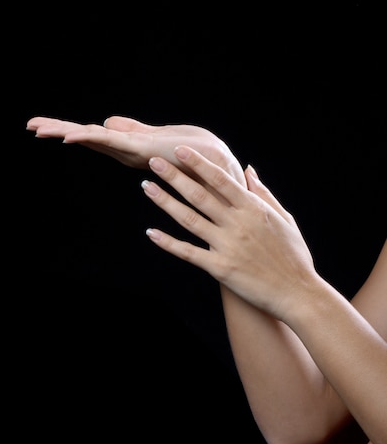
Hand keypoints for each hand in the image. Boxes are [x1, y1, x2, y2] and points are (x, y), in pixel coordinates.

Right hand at [26, 115, 246, 185]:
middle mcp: (128, 151)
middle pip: (88, 137)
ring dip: (66, 132)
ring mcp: (134, 151)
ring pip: (94, 138)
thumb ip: (133, 131)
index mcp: (130, 146)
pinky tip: (71, 136)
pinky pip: (112, 142)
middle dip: (59, 130)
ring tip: (38, 128)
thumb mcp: (159, 136)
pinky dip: (91, 138)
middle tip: (30, 125)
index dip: (69, 129)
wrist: (221, 165)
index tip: (43, 126)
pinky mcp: (144, 150)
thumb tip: (108, 122)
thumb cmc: (196, 153)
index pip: (94, 135)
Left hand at [141, 146, 315, 320]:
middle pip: (199, 195)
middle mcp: (238, 224)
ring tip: (146, 187)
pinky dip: (168, 243)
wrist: (298, 294)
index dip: (198, 163)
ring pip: (189, 219)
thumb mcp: (284, 218)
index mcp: (254, 209)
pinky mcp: (220, 268)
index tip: (180, 150)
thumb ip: (263, 193)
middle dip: (174, 176)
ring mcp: (228, 246)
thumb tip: (248, 169)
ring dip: (165, 202)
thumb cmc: (294, 255)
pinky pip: (189, 253)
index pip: (220, 179)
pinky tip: (151, 232)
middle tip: (153, 161)